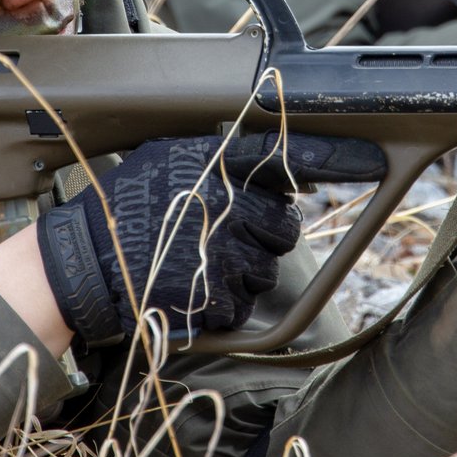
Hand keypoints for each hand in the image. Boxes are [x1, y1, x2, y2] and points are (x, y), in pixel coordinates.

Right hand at [37, 132, 385, 346]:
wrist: (81, 263)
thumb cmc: (121, 208)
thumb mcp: (168, 159)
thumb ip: (220, 159)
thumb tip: (274, 164)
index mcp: (214, 163)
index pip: (290, 155)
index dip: (339, 159)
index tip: (375, 162)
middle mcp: (227, 202)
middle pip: (286, 225)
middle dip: (264, 235)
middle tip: (220, 236)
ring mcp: (224, 250)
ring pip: (268, 268)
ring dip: (242, 270)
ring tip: (194, 261)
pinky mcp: (217, 294)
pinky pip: (243, 301)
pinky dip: (222, 300)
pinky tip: (188, 285)